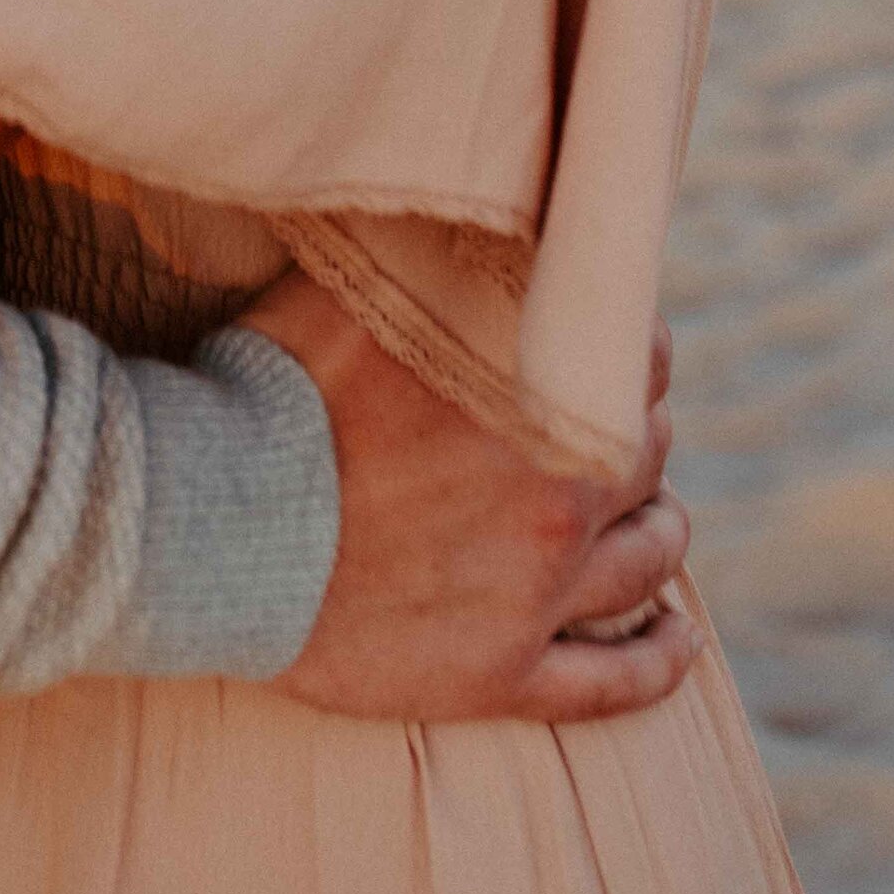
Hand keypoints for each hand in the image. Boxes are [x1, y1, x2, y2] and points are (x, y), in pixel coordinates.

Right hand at [255, 276, 696, 724]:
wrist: (214, 529)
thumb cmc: (273, 394)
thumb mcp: (353, 291)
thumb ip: (432, 259)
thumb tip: (472, 211)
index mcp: (533, 391)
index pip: (629, 351)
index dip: (621, 340)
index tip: (606, 339)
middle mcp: (557, 492)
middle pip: (646, 451)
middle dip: (636, 429)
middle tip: (615, 422)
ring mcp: (535, 592)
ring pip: (646, 560)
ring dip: (661, 531)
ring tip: (661, 522)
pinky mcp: (501, 674)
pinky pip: (614, 682)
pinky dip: (661, 659)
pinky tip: (680, 639)